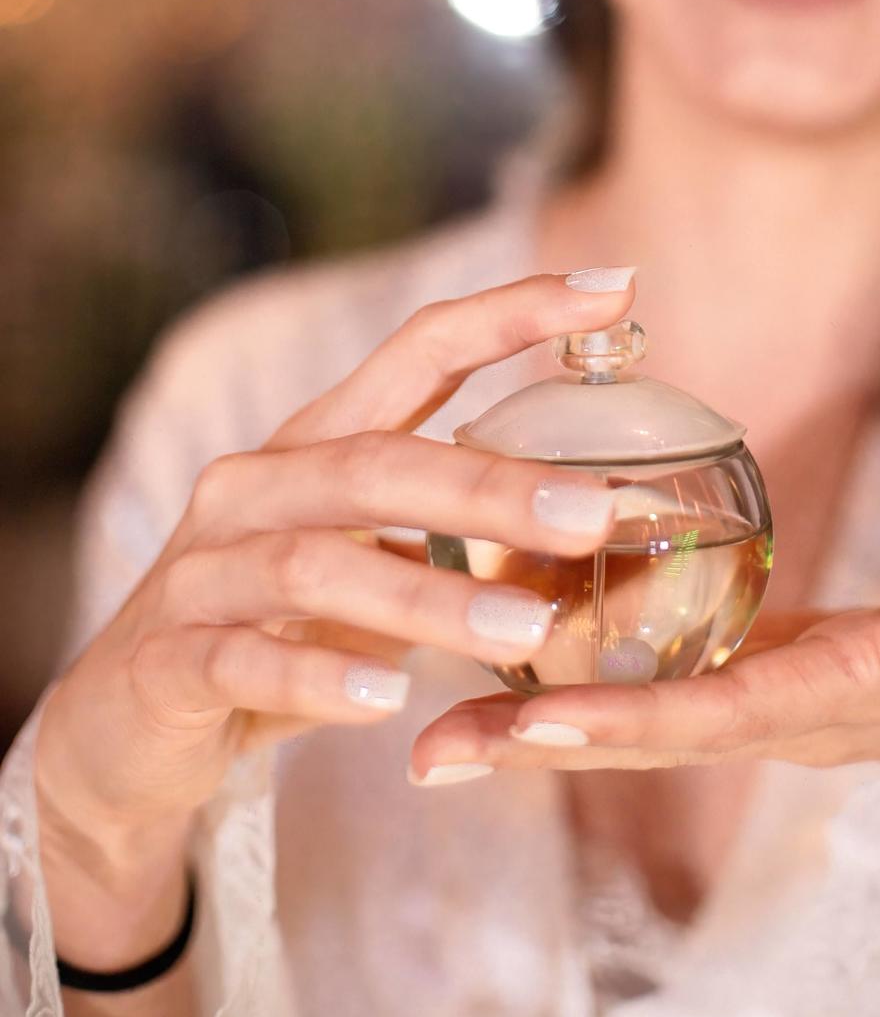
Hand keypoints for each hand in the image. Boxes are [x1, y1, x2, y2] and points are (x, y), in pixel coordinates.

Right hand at [34, 270, 635, 859]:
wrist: (127, 728)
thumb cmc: (277, 629)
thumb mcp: (376, 575)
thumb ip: (462, 541)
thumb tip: (609, 527)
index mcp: (319, 443)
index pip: (419, 350)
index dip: (511, 313)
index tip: (615, 288)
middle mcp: (256, 486)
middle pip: (376, 463)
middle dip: (490, 485)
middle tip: (594, 514)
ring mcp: (203, 570)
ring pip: (316, 565)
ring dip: (427, 599)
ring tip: (525, 632)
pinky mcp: (166, 660)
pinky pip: (242, 660)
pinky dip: (318, 680)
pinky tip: (386, 702)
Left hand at [408, 504, 879, 910]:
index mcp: (844, 692)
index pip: (723, 712)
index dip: (630, 720)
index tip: (539, 722)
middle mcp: (782, 710)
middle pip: (644, 736)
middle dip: (540, 744)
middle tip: (429, 753)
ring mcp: (758, 699)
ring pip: (633, 717)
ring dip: (535, 723)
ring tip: (428, 730)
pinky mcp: (751, 675)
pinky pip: (655, 684)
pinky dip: (580, 680)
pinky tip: (510, 655)